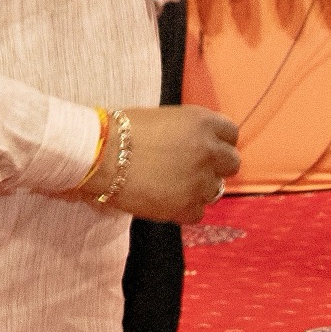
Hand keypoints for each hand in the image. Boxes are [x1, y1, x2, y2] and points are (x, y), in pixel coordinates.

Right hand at [109, 104, 239, 221]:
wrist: (99, 155)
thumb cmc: (121, 131)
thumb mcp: (164, 119)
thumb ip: (188, 132)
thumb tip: (197, 143)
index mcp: (202, 122)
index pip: (232, 134)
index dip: (219, 142)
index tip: (207, 148)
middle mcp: (208, 150)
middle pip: (232, 163)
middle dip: (215, 167)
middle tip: (191, 169)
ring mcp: (199, 180)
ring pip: (215, 190)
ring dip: (199, 189)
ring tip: (172, 186)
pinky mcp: (186, 206)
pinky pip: (198, 212)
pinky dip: (184, 209)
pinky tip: (165, 200)